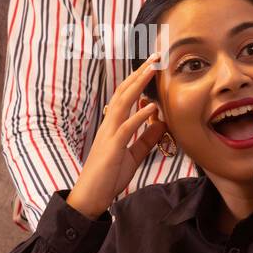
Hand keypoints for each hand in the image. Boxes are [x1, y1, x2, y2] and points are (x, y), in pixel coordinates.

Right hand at [66, 53, 165, 218]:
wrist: (90, 196)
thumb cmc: (109, 176)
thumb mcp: (134, 155)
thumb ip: (147, 139)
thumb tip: (162, 123)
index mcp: (114, 125)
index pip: (126, 96)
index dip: (139, 79)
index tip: (154, 66)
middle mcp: (109, 124)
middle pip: (124, 92)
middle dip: (140, 73)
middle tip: (156, 56)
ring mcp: (109, 134)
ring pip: (123, 103)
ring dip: (139, 85)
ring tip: (153, 69)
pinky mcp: (112, 147)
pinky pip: (127, 128)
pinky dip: (139, 115)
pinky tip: (152, 106)